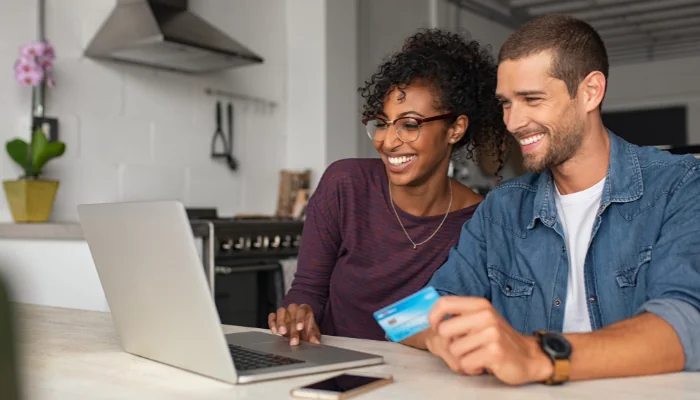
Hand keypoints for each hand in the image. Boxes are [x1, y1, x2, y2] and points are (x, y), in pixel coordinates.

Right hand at [268, 303, 320, 345]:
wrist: (301, 327)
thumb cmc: (307, 328)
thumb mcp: (313, 331)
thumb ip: (313, 335)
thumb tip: (316, 342)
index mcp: (304, 309)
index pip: (302, 311)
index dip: (300, 319)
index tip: (300, 328)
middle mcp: (294, 308)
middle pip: (292, 315)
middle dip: (292, 329)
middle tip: (293, 341)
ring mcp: (284, 311)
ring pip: (281, 312)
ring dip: (281, 323)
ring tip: (282, 333)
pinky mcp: (276, 316)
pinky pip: (272, 316)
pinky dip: (272, 323)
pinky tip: (274, 332)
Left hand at [428, 296, 552, 384]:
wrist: (528, 356)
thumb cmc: (497, 340)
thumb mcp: (479, 322)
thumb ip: (457, 319)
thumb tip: (427, 324)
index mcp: (479, 305)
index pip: (443, 303)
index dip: (433, 317)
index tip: (435, 328)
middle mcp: (485, 315)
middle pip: (443, 330)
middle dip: (448, 345)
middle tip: (463, 349)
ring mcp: (491, 333)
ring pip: (453, 350)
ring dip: (461, 359)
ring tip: (476, 356)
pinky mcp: (494, 352)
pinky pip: (465, 363)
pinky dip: (470, 368)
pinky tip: (482, 364)